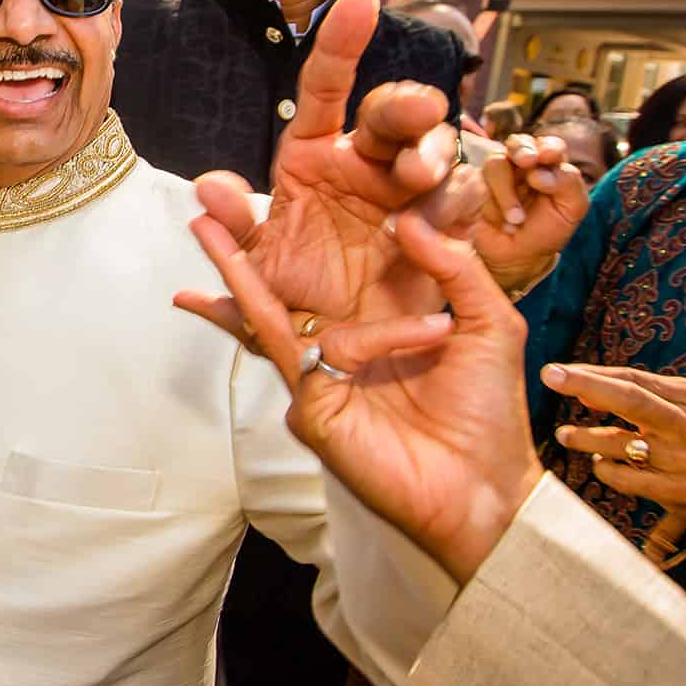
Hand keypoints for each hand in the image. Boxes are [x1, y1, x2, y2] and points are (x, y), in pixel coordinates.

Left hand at [173, 0, 475, 345]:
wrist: (341, 353)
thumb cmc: (297, 299)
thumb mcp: (260, 273)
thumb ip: (236, 234)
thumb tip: (206, 192)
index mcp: (314, 156)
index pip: (325, 86)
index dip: (342, 43)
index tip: (362, 2)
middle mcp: (365, 163)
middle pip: (393, 112)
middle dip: (409, 105)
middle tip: (416, 115)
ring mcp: (409, 191)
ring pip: (435, 147)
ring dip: (434, 152)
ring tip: (420, 176)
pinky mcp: (446, 225)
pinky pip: (462, 199)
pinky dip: (454, 201)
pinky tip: (439, 217)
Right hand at [190, 204, 541, 583]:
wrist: (487, 486)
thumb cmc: (488, 411)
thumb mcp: (487, 321)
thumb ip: (454, 267)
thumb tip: (407, 220)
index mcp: (371, 327)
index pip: (320, 278)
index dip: (294, 243)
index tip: (268, 200)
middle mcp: (336, 352)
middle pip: (271, 297)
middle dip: (231, 254)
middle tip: (198, 212)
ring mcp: (319, 383)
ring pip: (266, 319)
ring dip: (235, 272)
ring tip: (207, 227)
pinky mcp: (314, 410)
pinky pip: (332, 353)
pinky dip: (381, 337)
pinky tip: (433, 335)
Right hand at [473, 133, 587, 290]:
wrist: (514, 259)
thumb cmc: (546, 232)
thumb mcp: (571, 210)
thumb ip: (569, 184)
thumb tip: (539, 172)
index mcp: (550, 166)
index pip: (551, 146)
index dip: (549, 147)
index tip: (548, 157)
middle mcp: (523, 166)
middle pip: (519, 142)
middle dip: (522, 149)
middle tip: (527, 161)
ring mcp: (498, 175)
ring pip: (497, 161)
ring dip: (508, 189)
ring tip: (516, 219)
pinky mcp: (478, 186)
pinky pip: (480, 181)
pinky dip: (496, 200)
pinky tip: (506, 222)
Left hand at [543, 363, 685, 557]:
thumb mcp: (684, 408)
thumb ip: (641, 396)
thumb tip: (585, 391)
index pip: (636, 379)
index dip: (594, 375)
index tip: (557, 370)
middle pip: (632, 400)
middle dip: (587, 385)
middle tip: (550, 377)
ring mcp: (685, 462)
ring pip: (619, 443)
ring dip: (584, 437)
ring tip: (566, 435)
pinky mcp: (677, 492)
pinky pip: (624, 478)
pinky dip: (605, 468)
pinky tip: (602, 463)